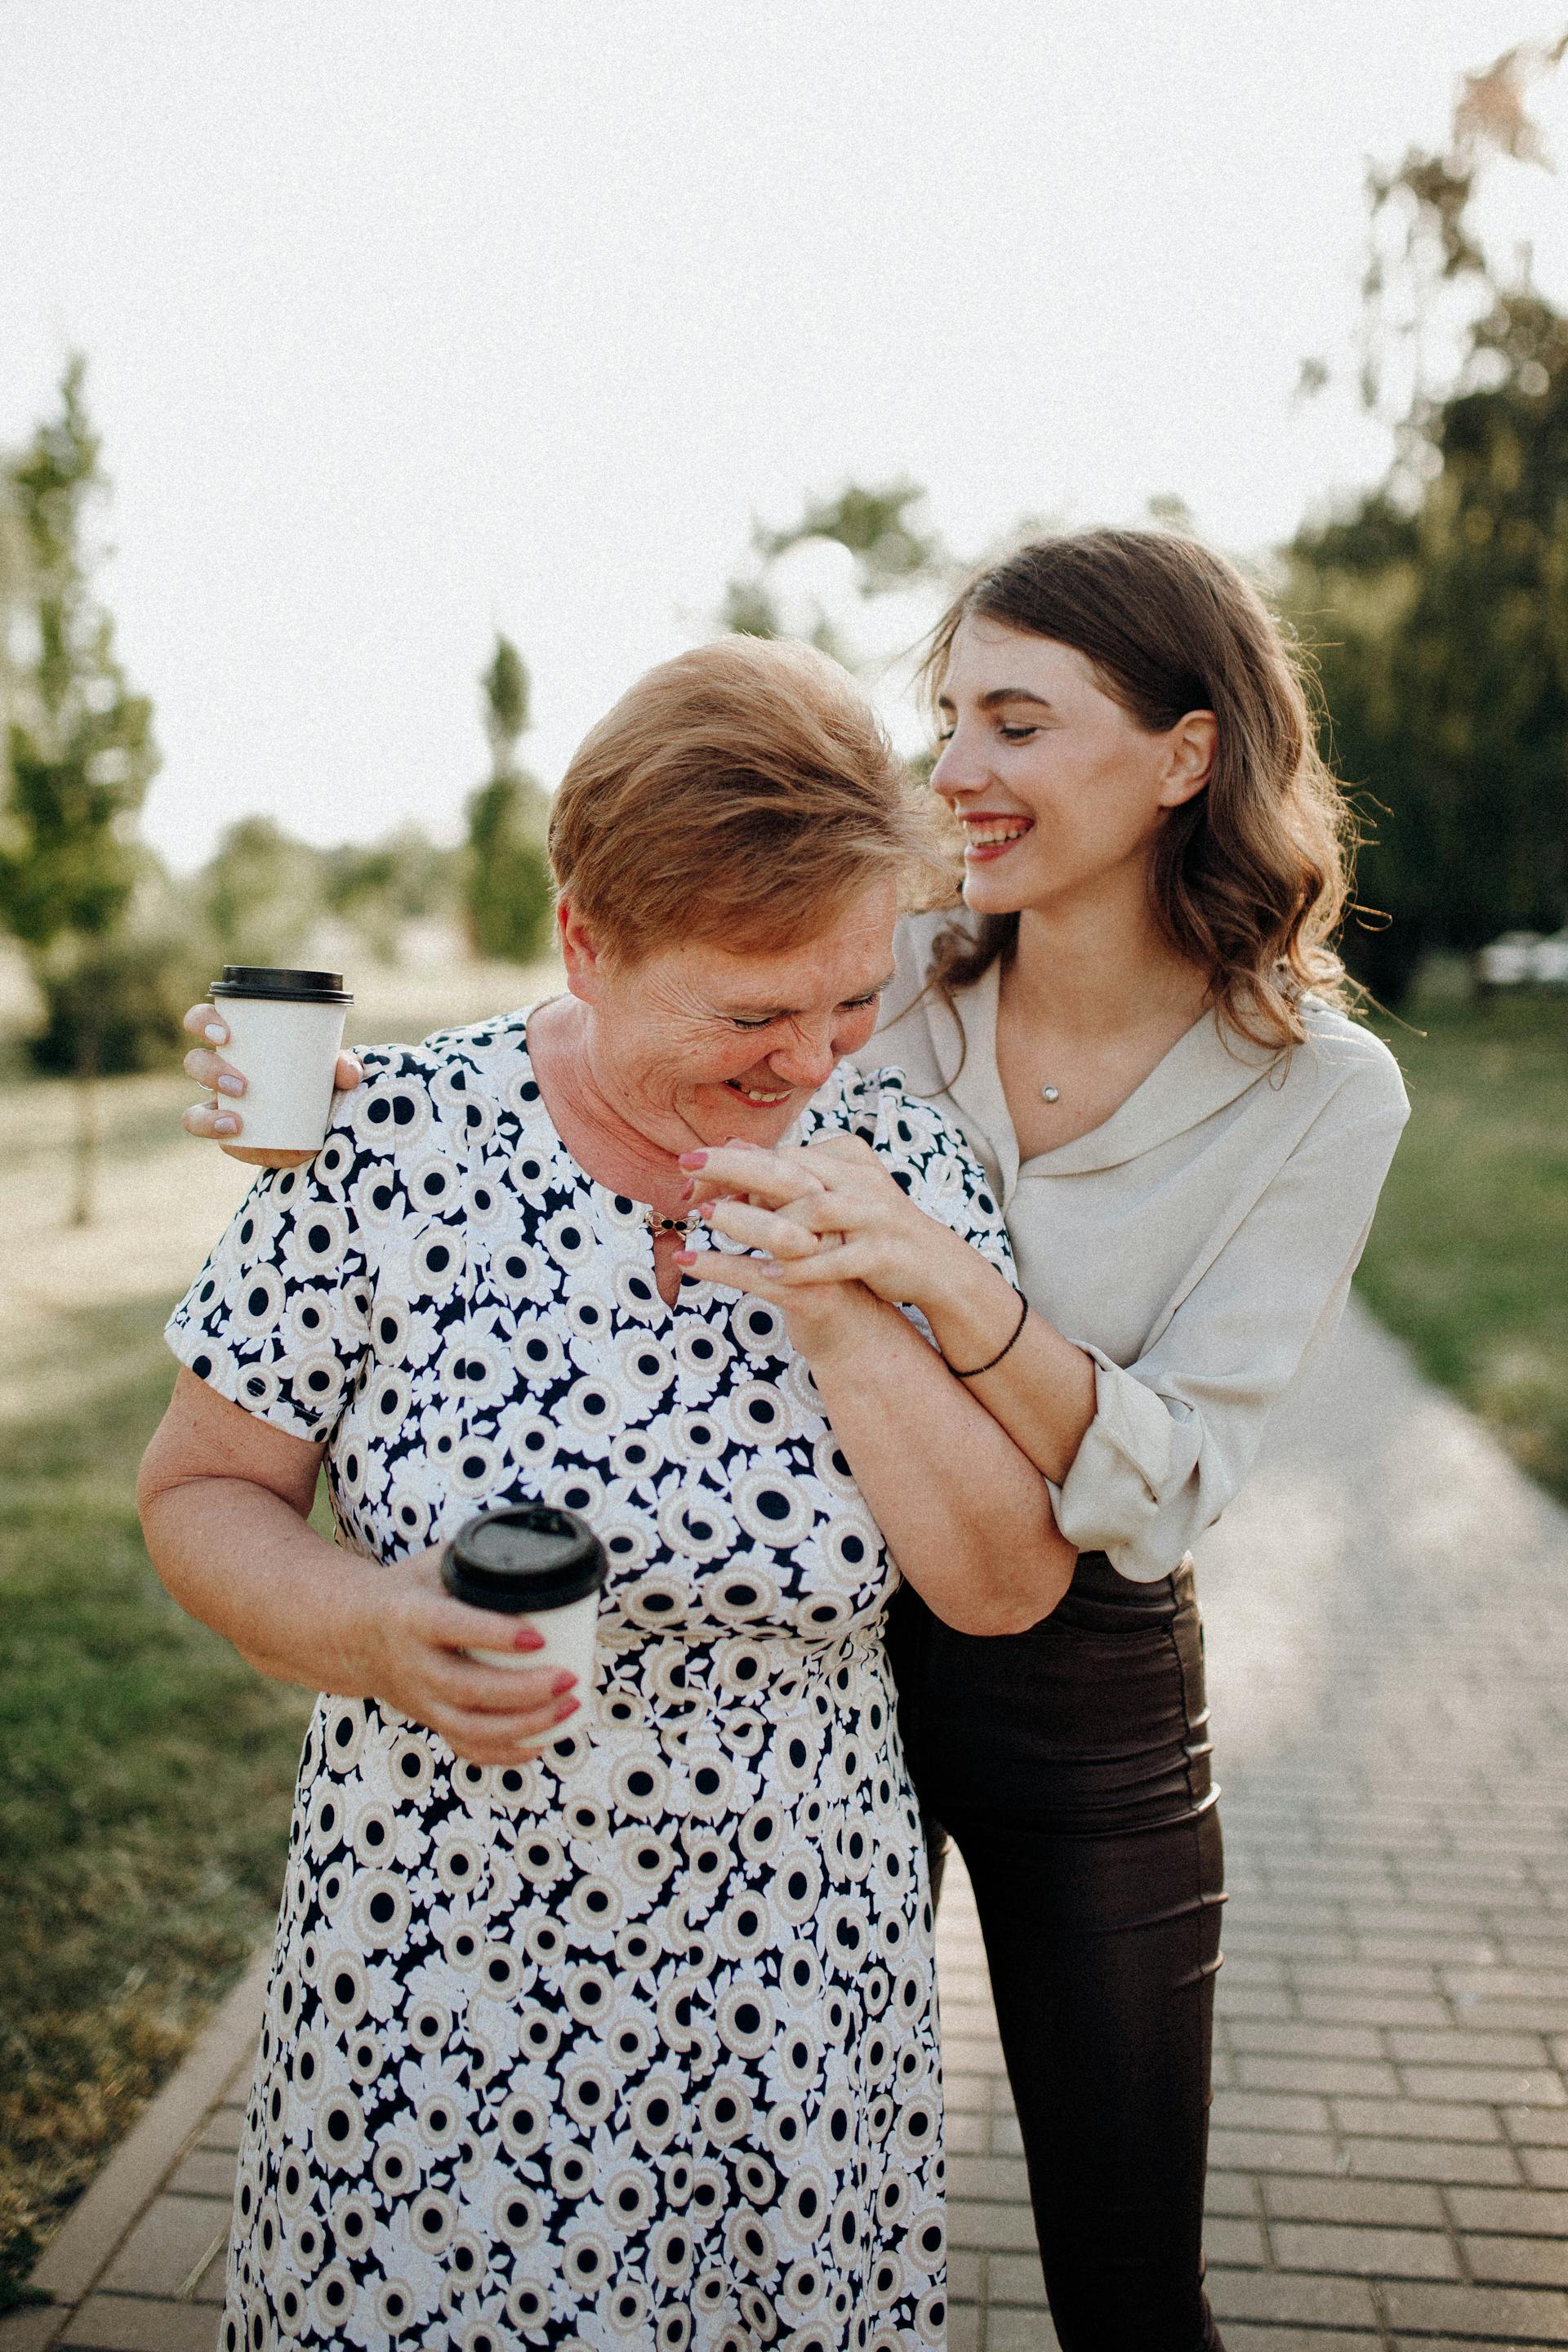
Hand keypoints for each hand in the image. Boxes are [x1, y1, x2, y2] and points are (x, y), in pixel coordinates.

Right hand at [180, 1002, 363, 1167]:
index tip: (226, 1034)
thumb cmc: (316, 1083)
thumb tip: (349, 1072)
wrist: (320, 1127)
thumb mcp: (330, 1073)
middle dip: (210, 1070)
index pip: (203, 1022)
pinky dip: (215, 1131)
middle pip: (194, 1062)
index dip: (203, 1022)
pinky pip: (208, 1134)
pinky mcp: (225, 1136)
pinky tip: (235, 1131)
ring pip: (192, 1108)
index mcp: (238, 1044)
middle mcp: (220, 1074)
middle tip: (242, 1084)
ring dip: (209, 1117)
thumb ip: (343, 1067)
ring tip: (238, 1117)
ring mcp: (219, 1109)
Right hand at [358, 1546, 581, 1765]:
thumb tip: (539, 1546)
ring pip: (471, 1727)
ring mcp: (420, 1700)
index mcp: (410, 1616)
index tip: (538, 1636)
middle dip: (524, 1690)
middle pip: (468, 1689)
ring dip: (525, 1725)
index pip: (451, 1628)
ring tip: (569, 1707)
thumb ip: (476, 1556)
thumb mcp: (431, 1563)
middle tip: (569, 1677)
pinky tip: (543, 1742)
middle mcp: (413, 1664)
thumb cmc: (408, 1592)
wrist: (355, 1635)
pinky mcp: (429, 1721)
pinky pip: (466, 1748)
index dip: (494, 1634)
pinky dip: (505, 1753)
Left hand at [673, 1138, 888, 1359]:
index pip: (781, 1153)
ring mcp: (873, 1217)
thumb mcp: (833, 1194)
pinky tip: (767, 1276)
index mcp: (847, 1160)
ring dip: (759, 1221)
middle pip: (789, 1170)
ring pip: (810, 1213)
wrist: (934, 1265)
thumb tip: (733, 1153)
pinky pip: (835, 1262)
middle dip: (735, 1169)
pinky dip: (801, 1269)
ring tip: (713, 1224)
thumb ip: (788, 1177)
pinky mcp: (881, 1254)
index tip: (688, 1164)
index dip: (733, 1160)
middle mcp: (860, 1182)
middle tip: (686, 1170)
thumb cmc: (871, 1228)